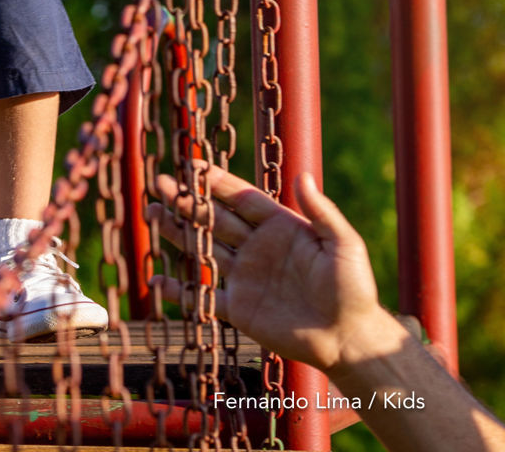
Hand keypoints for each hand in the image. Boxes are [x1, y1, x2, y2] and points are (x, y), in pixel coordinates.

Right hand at [151, 166, 383, 373]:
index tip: (192, 165)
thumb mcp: (343, 244)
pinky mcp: (240, 309)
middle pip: (215, 218)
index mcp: (280, 226)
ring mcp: (246, 277)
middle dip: (187, 200)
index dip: (217, 182)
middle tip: (160, 182)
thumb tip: (303, 175)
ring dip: (177, 232)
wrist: (350, 339)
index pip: (241, 198)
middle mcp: (257, 247)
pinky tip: (157, 277)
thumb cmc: (353, 289)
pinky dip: (179, 289)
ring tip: (151, 212)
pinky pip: (203, 296)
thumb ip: (322, 212)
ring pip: (203, 248)